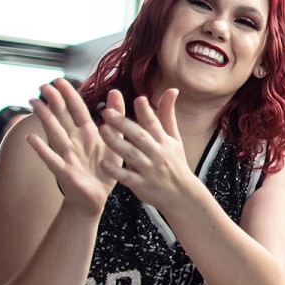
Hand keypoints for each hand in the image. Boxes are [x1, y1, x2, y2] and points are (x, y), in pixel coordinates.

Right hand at [25, 79, 117, 217]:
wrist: (96, 198)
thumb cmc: (103, 168)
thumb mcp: (114, 141)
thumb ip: (116, 118)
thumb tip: (115, 91)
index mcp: (87, 134)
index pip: (77, 111)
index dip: (69, 96)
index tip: (59, 81)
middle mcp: (74, 141)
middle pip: (63, 118)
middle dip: (54, 102)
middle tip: (43, 85)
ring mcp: (67, 155)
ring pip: (55, 133)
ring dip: (45, 118)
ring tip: (35, 103)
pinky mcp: (64, 171)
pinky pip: (51, 159)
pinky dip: (41, 149)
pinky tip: (31, 139)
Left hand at [98, 90, 198, 211]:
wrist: (182, 194)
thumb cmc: (174, 162)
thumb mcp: (175, 138)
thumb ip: (167, 114)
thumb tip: (171, 90)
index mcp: (164, 140)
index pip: (154, 123)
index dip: (147, 111)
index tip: (139, 99)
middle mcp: (157, 153)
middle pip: (140, 137)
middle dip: (124, 124)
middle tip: (107, 112)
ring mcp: (149, 169)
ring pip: (131, 154)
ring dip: (116, 142)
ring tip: (102, 130)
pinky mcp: (141, 185)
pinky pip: (126, 177)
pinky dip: (115, 171)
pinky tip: (103, 163)